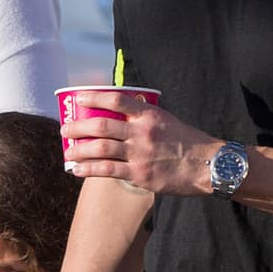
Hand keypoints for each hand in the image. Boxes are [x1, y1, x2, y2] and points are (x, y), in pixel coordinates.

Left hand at [63, 91, 218, 195]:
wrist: (207, 165)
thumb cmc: (187, 142)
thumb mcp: (167, 120)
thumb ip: (146, 115)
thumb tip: (129, 107)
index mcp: (149, 115)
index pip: (116, 100)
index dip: (94, 97)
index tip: (79, 97)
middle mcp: (142, 132)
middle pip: (101, 126)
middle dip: (78, 127)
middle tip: (65, 129)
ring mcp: (140, 154)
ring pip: (100, 149)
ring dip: (79, 150)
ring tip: (67, 152)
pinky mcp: (140, 174)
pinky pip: (108, 170)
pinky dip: (89, 169)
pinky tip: (77, 170)